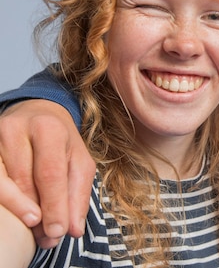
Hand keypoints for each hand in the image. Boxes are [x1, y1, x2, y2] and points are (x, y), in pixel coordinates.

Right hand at [0, 99, 94, 247]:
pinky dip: (6, 201)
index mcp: (48, 129)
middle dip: (38, 213)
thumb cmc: (61, 141)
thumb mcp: (79, 161)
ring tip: (35, 228)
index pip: (50, 173)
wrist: (36, 114)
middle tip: (48, 236)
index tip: (58, 231)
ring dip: (19, 212)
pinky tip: (17, 213)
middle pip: (24, 181)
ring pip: (2, 184)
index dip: (54, 205)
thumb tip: (74, 229)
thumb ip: (79, 194)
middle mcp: (16, 130)